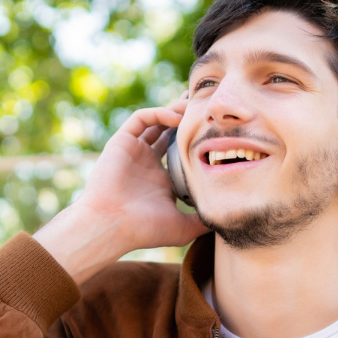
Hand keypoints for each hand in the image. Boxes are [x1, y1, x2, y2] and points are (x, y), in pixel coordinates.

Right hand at [34, 95, 207, 283]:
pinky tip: (176, 118)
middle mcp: (147, 163)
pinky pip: (141, 118)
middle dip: (187, 119)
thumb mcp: (183, 227)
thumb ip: (203, 220)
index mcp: (161, 180)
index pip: (181, 153)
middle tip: (206, 110)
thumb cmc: (144, 230)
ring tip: (194, 108)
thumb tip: (227, 219)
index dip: (197, 141)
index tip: (218, 133)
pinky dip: (159, 113)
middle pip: (169, 132)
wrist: (111, 226)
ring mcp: (134, 151)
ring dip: (175, 111)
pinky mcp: (121, 142)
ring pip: (156, 121)